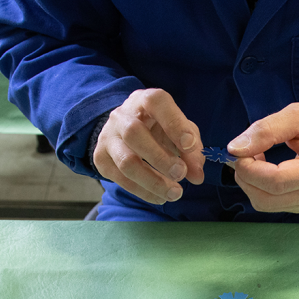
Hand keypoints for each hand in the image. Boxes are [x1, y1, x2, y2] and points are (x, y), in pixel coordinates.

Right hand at [94, 88, 204, 205]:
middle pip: (134, 133)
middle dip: (160, 158)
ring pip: (126, 161)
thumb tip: (197, 176)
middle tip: (181, 174)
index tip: (189, 145)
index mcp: (144, 100)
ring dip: (153, 181)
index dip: (174, 123)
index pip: (156, 102)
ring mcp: (108, 137)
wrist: (123, 132)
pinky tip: (160, 197)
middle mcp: (121, 115)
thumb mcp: (179, 132)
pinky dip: (143, 191)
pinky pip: (120, 179)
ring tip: (175, 193)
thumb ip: (192, 150)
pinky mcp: (101, 159)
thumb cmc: (158, 129)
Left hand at [228, 103, 298, 213]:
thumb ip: (265, 130)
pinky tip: (266, 170)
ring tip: (256, 159)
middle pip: (267, 198)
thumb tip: (235, 149)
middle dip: (245, 177)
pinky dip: (259, 188)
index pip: (277, 181)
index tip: (238, 151)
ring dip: (250, 183)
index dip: (250, 169)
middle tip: (242, 154)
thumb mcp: (297, 115)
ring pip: (265, 204)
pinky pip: (270, 204)